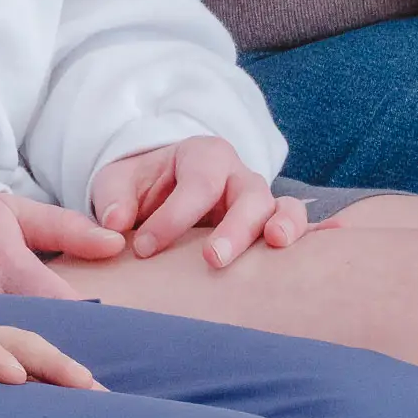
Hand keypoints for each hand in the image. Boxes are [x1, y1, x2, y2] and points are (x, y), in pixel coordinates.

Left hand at [87, 137, 310, 264]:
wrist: (159, 192)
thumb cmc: (141, 188)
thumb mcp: (118, 183)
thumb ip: (114, 199)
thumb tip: (115, 224)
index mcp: (203, 155)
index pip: (197, 184)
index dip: (173, 218)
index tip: (144, 248)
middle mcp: (238, 174)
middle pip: (249, 194)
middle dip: (233, 228)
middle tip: (212, 260)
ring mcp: (260, 200)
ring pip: (281, 207)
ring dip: (281, 226)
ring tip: (273, 244)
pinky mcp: (269, 225)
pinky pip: (296, 228)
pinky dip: (304, 239)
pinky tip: (302, 262)